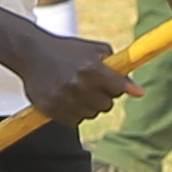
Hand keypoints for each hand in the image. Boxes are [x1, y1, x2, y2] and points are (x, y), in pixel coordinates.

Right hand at [12, 26, 135, 132]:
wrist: (31, 53)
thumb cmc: (67, 50)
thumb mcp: (94, 50)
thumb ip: (118, 69)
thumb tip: (139, 92)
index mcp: (92, 68)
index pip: (118, 89)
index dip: (117, 86)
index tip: (111, 83)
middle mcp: (78, 85)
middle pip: (107, 104)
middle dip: (103, 96)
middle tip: (91, 84)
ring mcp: (64, 99)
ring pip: (91, 114)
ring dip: (88, 105)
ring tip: (77, 90)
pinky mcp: (51, 110)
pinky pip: (75, 121)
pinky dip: (74, 113)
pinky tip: (67, 98)